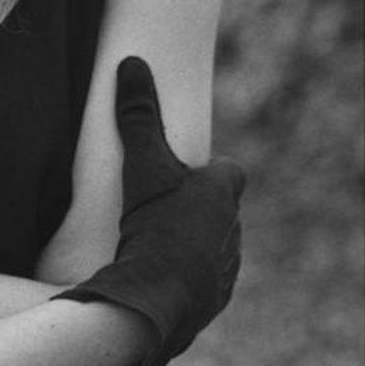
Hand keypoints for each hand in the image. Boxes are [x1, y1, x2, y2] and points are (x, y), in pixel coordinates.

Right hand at [55, 56, 244, 365]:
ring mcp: (225, 268)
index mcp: (221, 195)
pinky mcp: (212, 300)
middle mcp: (231, 231)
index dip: (209, 170)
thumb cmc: (153, 227)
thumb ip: (137, 115)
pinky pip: (203, 281)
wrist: (155, 302)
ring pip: (214, 246)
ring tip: (154, 242)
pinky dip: (186, 276)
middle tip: (159, 205)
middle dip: (197, 207)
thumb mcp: (141, 165)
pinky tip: (157, 276)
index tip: (181, 172)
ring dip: (192, 242)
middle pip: (220, 210)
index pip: (229, 172)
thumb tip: (133, 63)